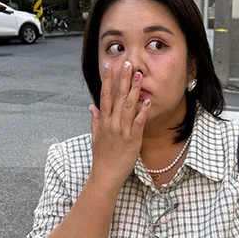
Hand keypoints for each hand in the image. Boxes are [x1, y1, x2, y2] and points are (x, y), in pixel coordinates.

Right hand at [89, 61, 151, 186]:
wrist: (106, 174)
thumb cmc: (101, 157)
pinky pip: (138, 122)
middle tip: (128, 63)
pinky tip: (147, 100)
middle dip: (123, 79)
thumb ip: (94, 120)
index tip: (110, 66)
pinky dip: (142, 111)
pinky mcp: (132, 139)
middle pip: (117, 97)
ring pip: (128, 106)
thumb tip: (91, 106)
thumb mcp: (95, 137)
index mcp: (103, 121)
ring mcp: (122, 131)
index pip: (105, 96)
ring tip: (139, 75)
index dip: (108, 80)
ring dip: (134, 90)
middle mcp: (111, 123)